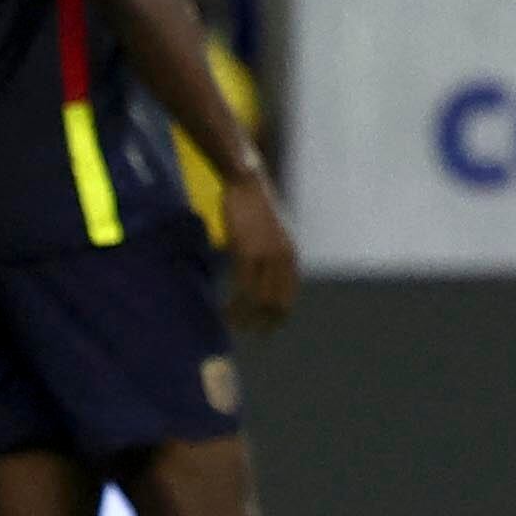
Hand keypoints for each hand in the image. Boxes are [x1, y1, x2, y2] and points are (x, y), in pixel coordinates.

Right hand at [220, 169, 301, 333]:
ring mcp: (266, 256)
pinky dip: (233, 303)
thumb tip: (262, 278)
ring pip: (256, 299)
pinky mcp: (246, 252)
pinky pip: (241, 287)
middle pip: (274, 304)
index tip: (263, 331)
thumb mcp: (271, 236)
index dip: (276, 319)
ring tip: (229, 324)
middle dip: (260, 323)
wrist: (247, 183)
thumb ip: (272, 258)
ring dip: (243, 317)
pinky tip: (224, 310)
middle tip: (244, 332)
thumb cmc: (255, 208)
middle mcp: (283, 260)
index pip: (287, 299)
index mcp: (291, 258)